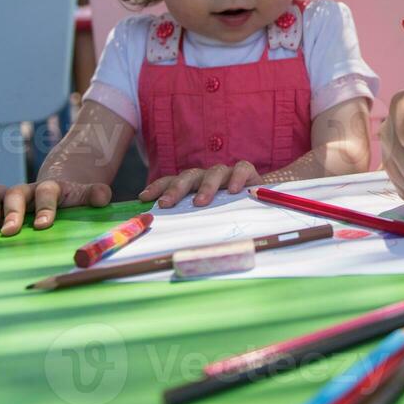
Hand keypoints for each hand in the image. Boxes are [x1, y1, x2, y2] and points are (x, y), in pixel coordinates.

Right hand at [0, 180, 112, 235]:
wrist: (59, 187)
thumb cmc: (73, 197)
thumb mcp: (86, 194)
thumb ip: (95, 194)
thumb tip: (103, 197)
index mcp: (51, 188)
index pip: (47, 192)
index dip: (44, 207)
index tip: (43, 225)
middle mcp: (28, 190)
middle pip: (16, 193)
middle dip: (13, 212)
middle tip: (10, 231)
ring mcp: (12, 196)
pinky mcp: (0, 204)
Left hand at [139, 161, 260, 208]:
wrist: (260, 198)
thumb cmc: (228, 210)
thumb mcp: (207, 215)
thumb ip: (189, 220)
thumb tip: (168, 235)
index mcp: (194, 184)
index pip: (172, 180)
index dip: (158, 187)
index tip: (144, 198)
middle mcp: (207, 176)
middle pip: (189, 176)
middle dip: (176, 189)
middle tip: (166, 203)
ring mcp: (227, 173)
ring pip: (214, 172)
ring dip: (205, 187)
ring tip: (200, 203)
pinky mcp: (248, 173)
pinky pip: (241, 168)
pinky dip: (237, 177)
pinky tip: (235, 191)